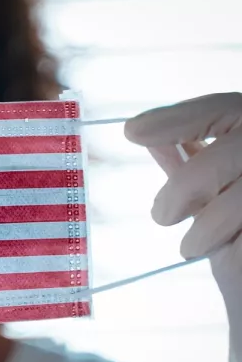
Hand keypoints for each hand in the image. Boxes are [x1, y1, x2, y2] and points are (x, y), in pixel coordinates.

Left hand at [124, 92, 241, 361]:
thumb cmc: (238, 247)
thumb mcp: (214, 199)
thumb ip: (194, 164)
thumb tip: (155, 137)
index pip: (229, 108)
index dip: (182, 116)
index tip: (131, 131)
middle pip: (235, 146)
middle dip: (187, 181)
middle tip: (161, 215)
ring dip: (208, 223)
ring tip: (191, 246)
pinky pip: (241, 220)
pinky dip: (222, 240)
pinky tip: (211, 253)